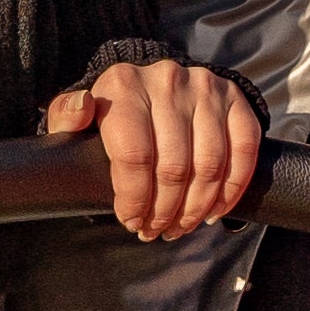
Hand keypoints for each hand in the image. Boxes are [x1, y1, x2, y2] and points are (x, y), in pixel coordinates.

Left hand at [43, 58, 261, 241]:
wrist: (152, 87)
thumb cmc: (113, 116)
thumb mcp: (79, 118)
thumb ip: (66, 117)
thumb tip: (80, 109)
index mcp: (123, 84)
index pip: (134, 155)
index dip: (134, 199)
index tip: (131, 220)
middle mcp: (167, 79)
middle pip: (173, 166)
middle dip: (164, 211)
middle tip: (155, 230)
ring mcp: (205, 87)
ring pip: (210, 164)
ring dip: (196, 208)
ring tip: (181, 226)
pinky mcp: (234, 98)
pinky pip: (243, 151)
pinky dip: (231, 189)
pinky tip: (213, 210)